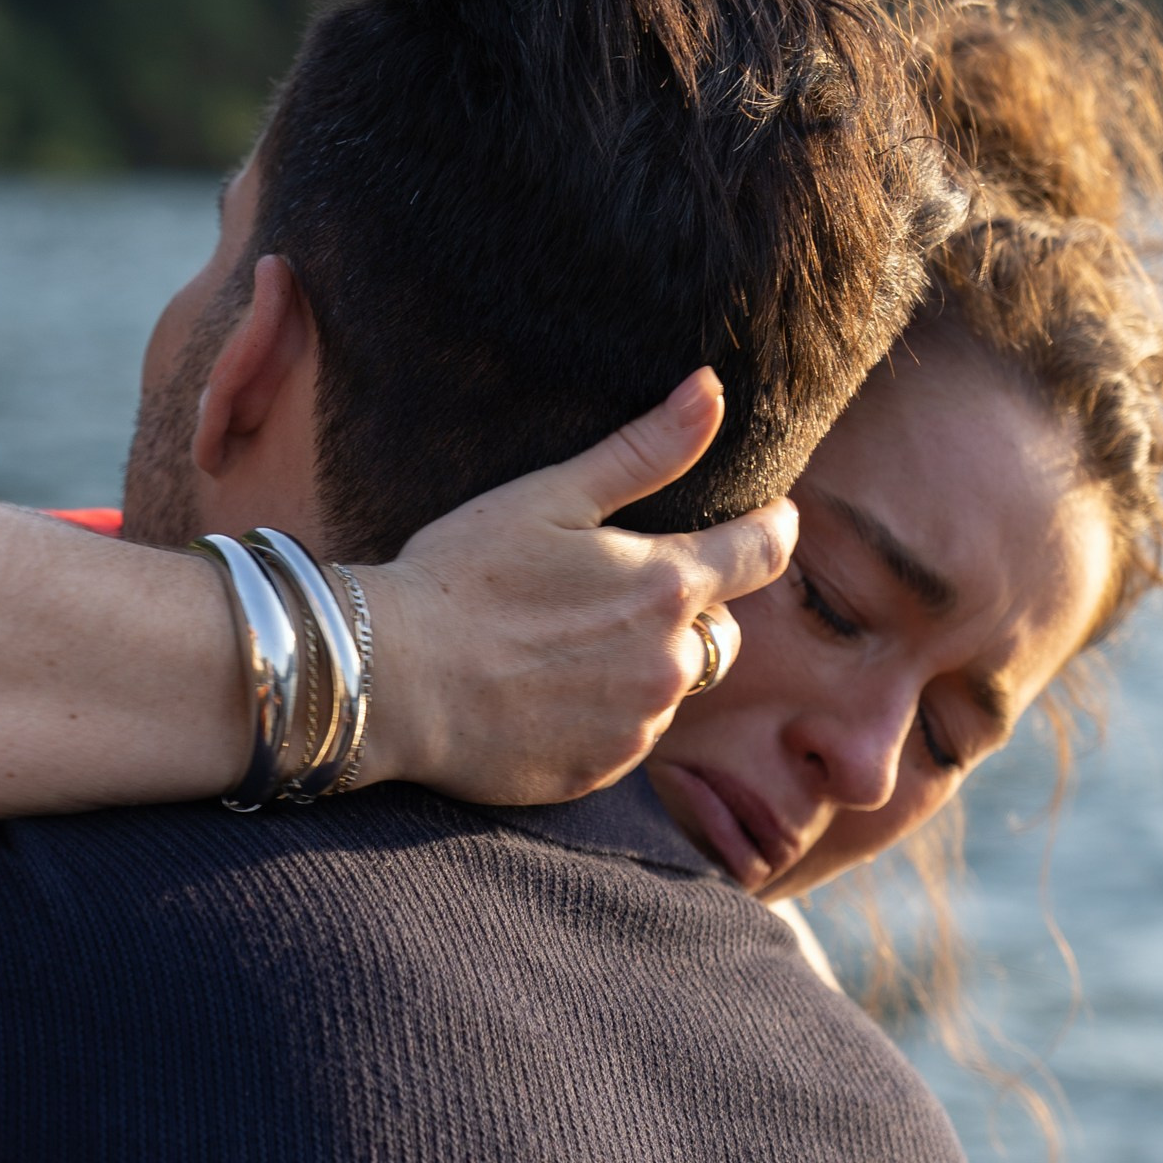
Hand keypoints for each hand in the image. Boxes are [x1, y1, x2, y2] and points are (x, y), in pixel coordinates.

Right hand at [364, 370, 796, 804]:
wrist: (389, 681)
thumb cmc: (461, 577)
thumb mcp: (550, 497)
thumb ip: (644, 451)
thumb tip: (710, 390)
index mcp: (666, 586)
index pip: (764, 553)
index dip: (774, 530)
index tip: (771, 519)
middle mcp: (668, 664)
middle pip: (721, 633)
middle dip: (691, 612)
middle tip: (615, 595)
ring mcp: (637, 726)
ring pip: (669, 688)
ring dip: (639, 666)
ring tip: (559, 648)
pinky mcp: (600, 772)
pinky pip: (625, 738)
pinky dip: (600, 714)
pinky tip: (541, 694)